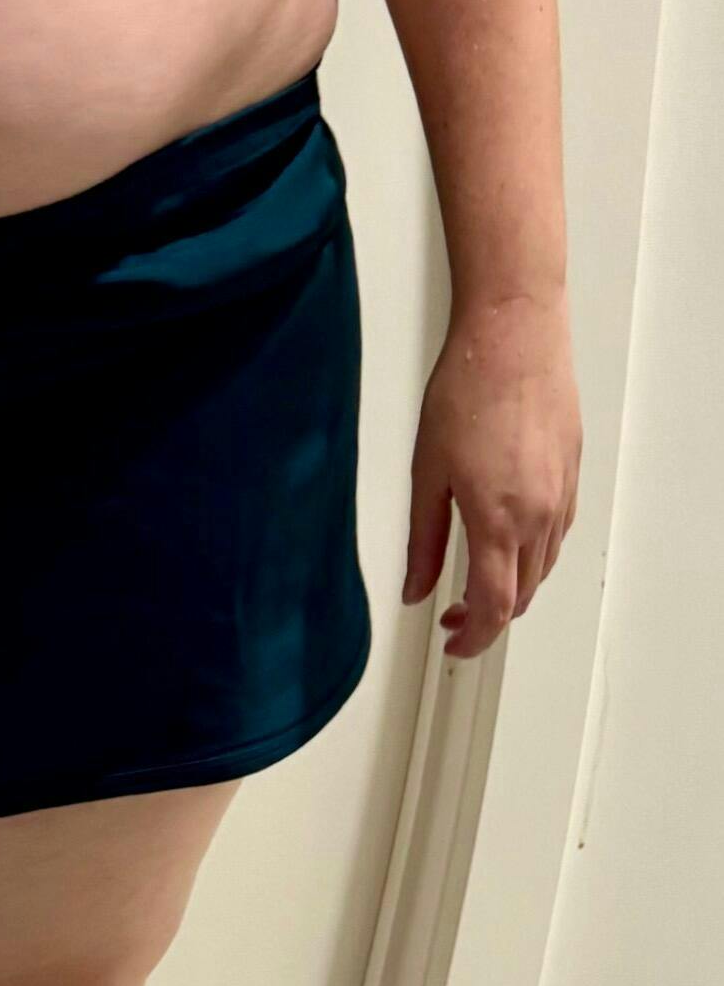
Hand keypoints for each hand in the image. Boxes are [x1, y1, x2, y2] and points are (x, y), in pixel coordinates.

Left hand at [402, 289, 581, 657]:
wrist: (513, 340)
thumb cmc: (466, 391)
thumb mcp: (426, 471)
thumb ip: (422, 539)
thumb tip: (414, 588)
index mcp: (497, 518)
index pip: (494, 606)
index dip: (473, 637)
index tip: (452, 645)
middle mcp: (538, 515)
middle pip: (523, 594)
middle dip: (488, 616)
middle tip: (450, 617)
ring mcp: (560, 497)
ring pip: (542, 567)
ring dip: (512, 587)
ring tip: (472, 584)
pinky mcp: (570, 477)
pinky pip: (555, 535)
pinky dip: (530, 555)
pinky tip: (503, 543)